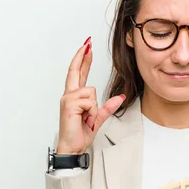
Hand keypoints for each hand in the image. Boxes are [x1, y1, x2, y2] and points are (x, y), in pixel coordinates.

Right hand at [57, 37, 124, 153]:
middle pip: (76, 70)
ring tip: (86, 117)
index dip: (83, 60)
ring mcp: (68, 99)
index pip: (79, 73)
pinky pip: (89, 101)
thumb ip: (109, 106)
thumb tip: (121, 97)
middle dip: (82, 56)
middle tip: (88, 42)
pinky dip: (91, 111)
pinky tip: (84, 118)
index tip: (87, 48)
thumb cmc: (80, 133)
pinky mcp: (69, 104)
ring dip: (93, 107)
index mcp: (75, 96)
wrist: (73, 146)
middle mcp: (69, 95)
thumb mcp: (98, 118)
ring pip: (91, 91)